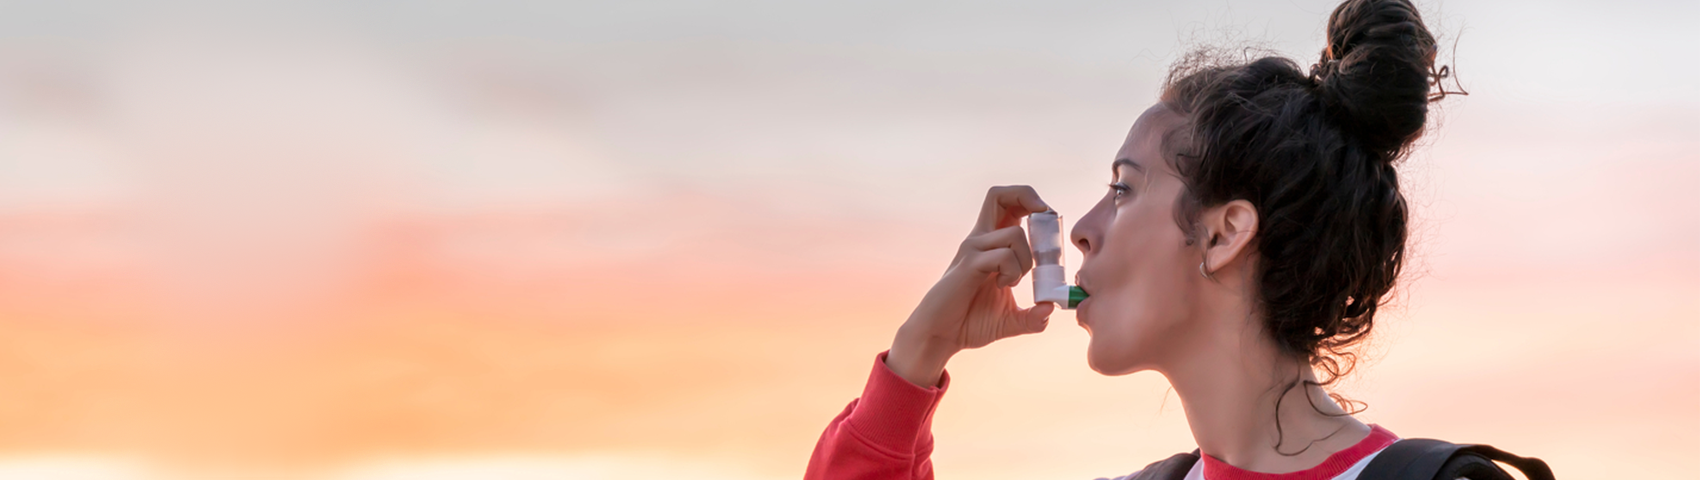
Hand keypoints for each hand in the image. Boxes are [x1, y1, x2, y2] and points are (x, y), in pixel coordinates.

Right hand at [886, 185, 1056, 386]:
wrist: (941, 336)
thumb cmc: (970, 323)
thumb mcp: (1010, 320)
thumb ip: (1032, 317)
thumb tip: (1050, 309)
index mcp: (991, 244)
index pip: (1008, 205)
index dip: (1031, 203)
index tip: (1048, 222)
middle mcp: (980, 239)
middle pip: (999, 195)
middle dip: (1027, 196)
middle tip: (1044, 216)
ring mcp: (972, 249)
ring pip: (1015, 235)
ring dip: (1025, 261)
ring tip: (1012, 282)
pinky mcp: (968, 264)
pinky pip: (1003, 257)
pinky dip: (1012, 273)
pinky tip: (1001, 286)